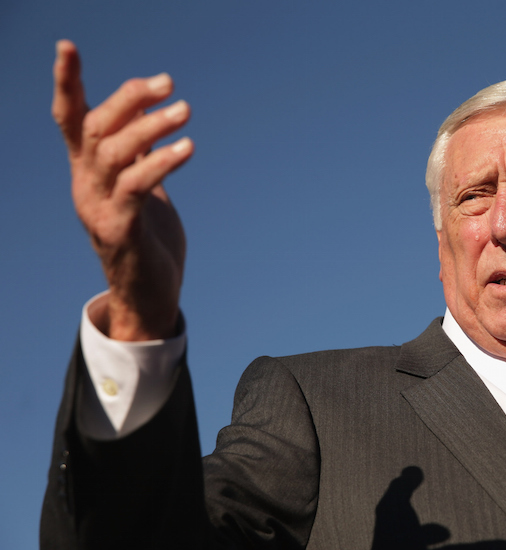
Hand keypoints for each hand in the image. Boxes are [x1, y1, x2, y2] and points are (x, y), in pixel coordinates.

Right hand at [53, 40, 192, 339]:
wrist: (149, 296)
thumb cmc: (149, 238)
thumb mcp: (142, 186)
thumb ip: (139, 152)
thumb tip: (144, 110)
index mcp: (89, 171)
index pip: (70, 119)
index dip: (67, 83)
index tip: (67, 46)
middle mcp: (85, 184)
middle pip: (95, 128)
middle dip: (129, 99)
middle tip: (169, 84)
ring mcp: (98, 208)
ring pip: (114, 154)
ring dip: (151, 128)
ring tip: (185, 110)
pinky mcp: (120, 230)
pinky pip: (136, 186)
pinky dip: (161, 163)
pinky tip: (187, 147)